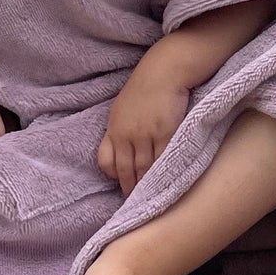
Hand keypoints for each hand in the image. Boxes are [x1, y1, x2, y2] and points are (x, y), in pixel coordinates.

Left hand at [98, 46, 193, 197]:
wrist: (165, 69)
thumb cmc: (147, 85)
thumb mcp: (124, 106)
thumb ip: (121, 128)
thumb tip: (123, 147)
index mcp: (113, 128)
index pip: (107, 162)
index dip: (115, 178)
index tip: (124, 188)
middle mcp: (126, 134)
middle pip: (126, 170)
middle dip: (131, 189)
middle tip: (138, 206)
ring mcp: (145, 134)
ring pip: (145, 169)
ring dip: (148, 186)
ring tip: (153, 201)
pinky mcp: (165, 132)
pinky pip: (163, 160)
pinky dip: (164, 174)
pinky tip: (168, 183)